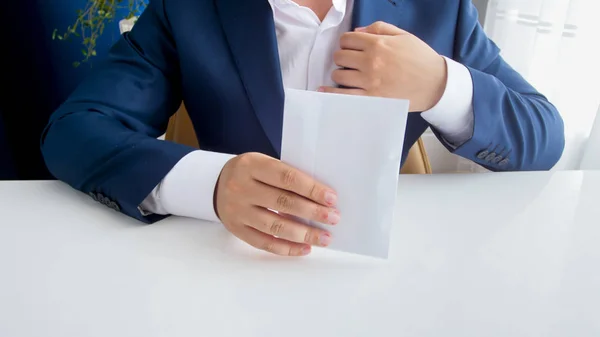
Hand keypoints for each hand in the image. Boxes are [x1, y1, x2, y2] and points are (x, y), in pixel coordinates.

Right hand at [215, 152, 339, 256]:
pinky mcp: (236, 229)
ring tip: (324, 238)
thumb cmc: (250, 173)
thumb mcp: (263, 163)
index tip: (331, 199)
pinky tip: (304, 248)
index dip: (311, 189)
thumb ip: (286, 176)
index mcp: (251, 165)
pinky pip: (264, 243)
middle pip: (283, 202)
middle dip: (312, 212)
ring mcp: (237, 210)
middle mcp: (241, 188)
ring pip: (275, 226)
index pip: (286, 178)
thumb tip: (321, 198)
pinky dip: (286, 248)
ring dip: (303, 234)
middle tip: (333, 218)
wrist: (215, 184)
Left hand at [320, 21, 447, 111]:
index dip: (347, 43)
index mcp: (378, 44)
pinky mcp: (371, 98)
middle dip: (343, 57)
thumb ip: (379, 29)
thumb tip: (357, 31)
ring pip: (338, 75)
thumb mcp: (403, 36)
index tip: (352, 48)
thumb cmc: (421, 58)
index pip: (347, 39)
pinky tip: (323, 91)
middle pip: (339, 57)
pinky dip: (330, 93)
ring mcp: (369, 81)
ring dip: (341, 74)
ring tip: (349, 76)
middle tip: (351, 62)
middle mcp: (370, 62)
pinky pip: (343, 96)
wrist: (435, 84)